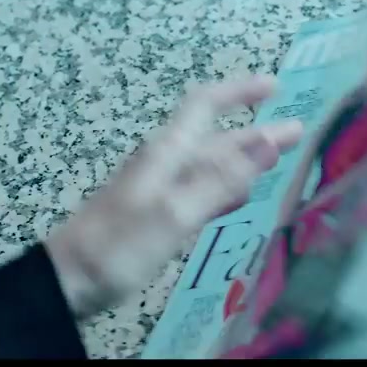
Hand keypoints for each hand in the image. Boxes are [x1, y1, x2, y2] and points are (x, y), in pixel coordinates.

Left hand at [44, 75, 303, 317]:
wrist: (68, 280)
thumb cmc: (119, 246)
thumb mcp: (175, 212)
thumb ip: (222, 179)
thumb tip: (268, 140)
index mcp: (167, 153)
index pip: (205, 105)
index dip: (239, 91)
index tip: (274, 85)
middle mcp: (164, 164)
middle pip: (215, 139)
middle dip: (255, 133)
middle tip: (297, 131)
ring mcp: (159, 190)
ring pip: (209, 167)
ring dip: (244, 161)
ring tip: (279, 160)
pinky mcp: (156, 216)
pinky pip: (200, 193)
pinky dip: (225, 190)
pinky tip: (240, 199)